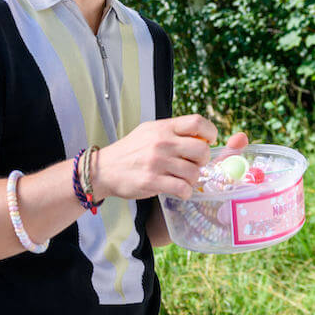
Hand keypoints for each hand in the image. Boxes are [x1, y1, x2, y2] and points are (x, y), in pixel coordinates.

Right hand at [93, 114, 217, 200]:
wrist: (104, 169)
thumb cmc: (131, 151)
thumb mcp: (149, 132)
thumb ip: (173, 132)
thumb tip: (201, 137)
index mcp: (162, 127)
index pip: (197, 122)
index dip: (210, 132)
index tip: (208, 141)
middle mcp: (161, 142)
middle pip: (201, 150)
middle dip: (203, 160)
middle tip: (195, 164)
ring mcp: (157, 162)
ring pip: (194, 172)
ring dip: (193, 179)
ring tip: (182, 178)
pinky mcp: (153, 181)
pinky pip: (183, 188)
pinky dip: (185, 192)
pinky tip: (178, 190)